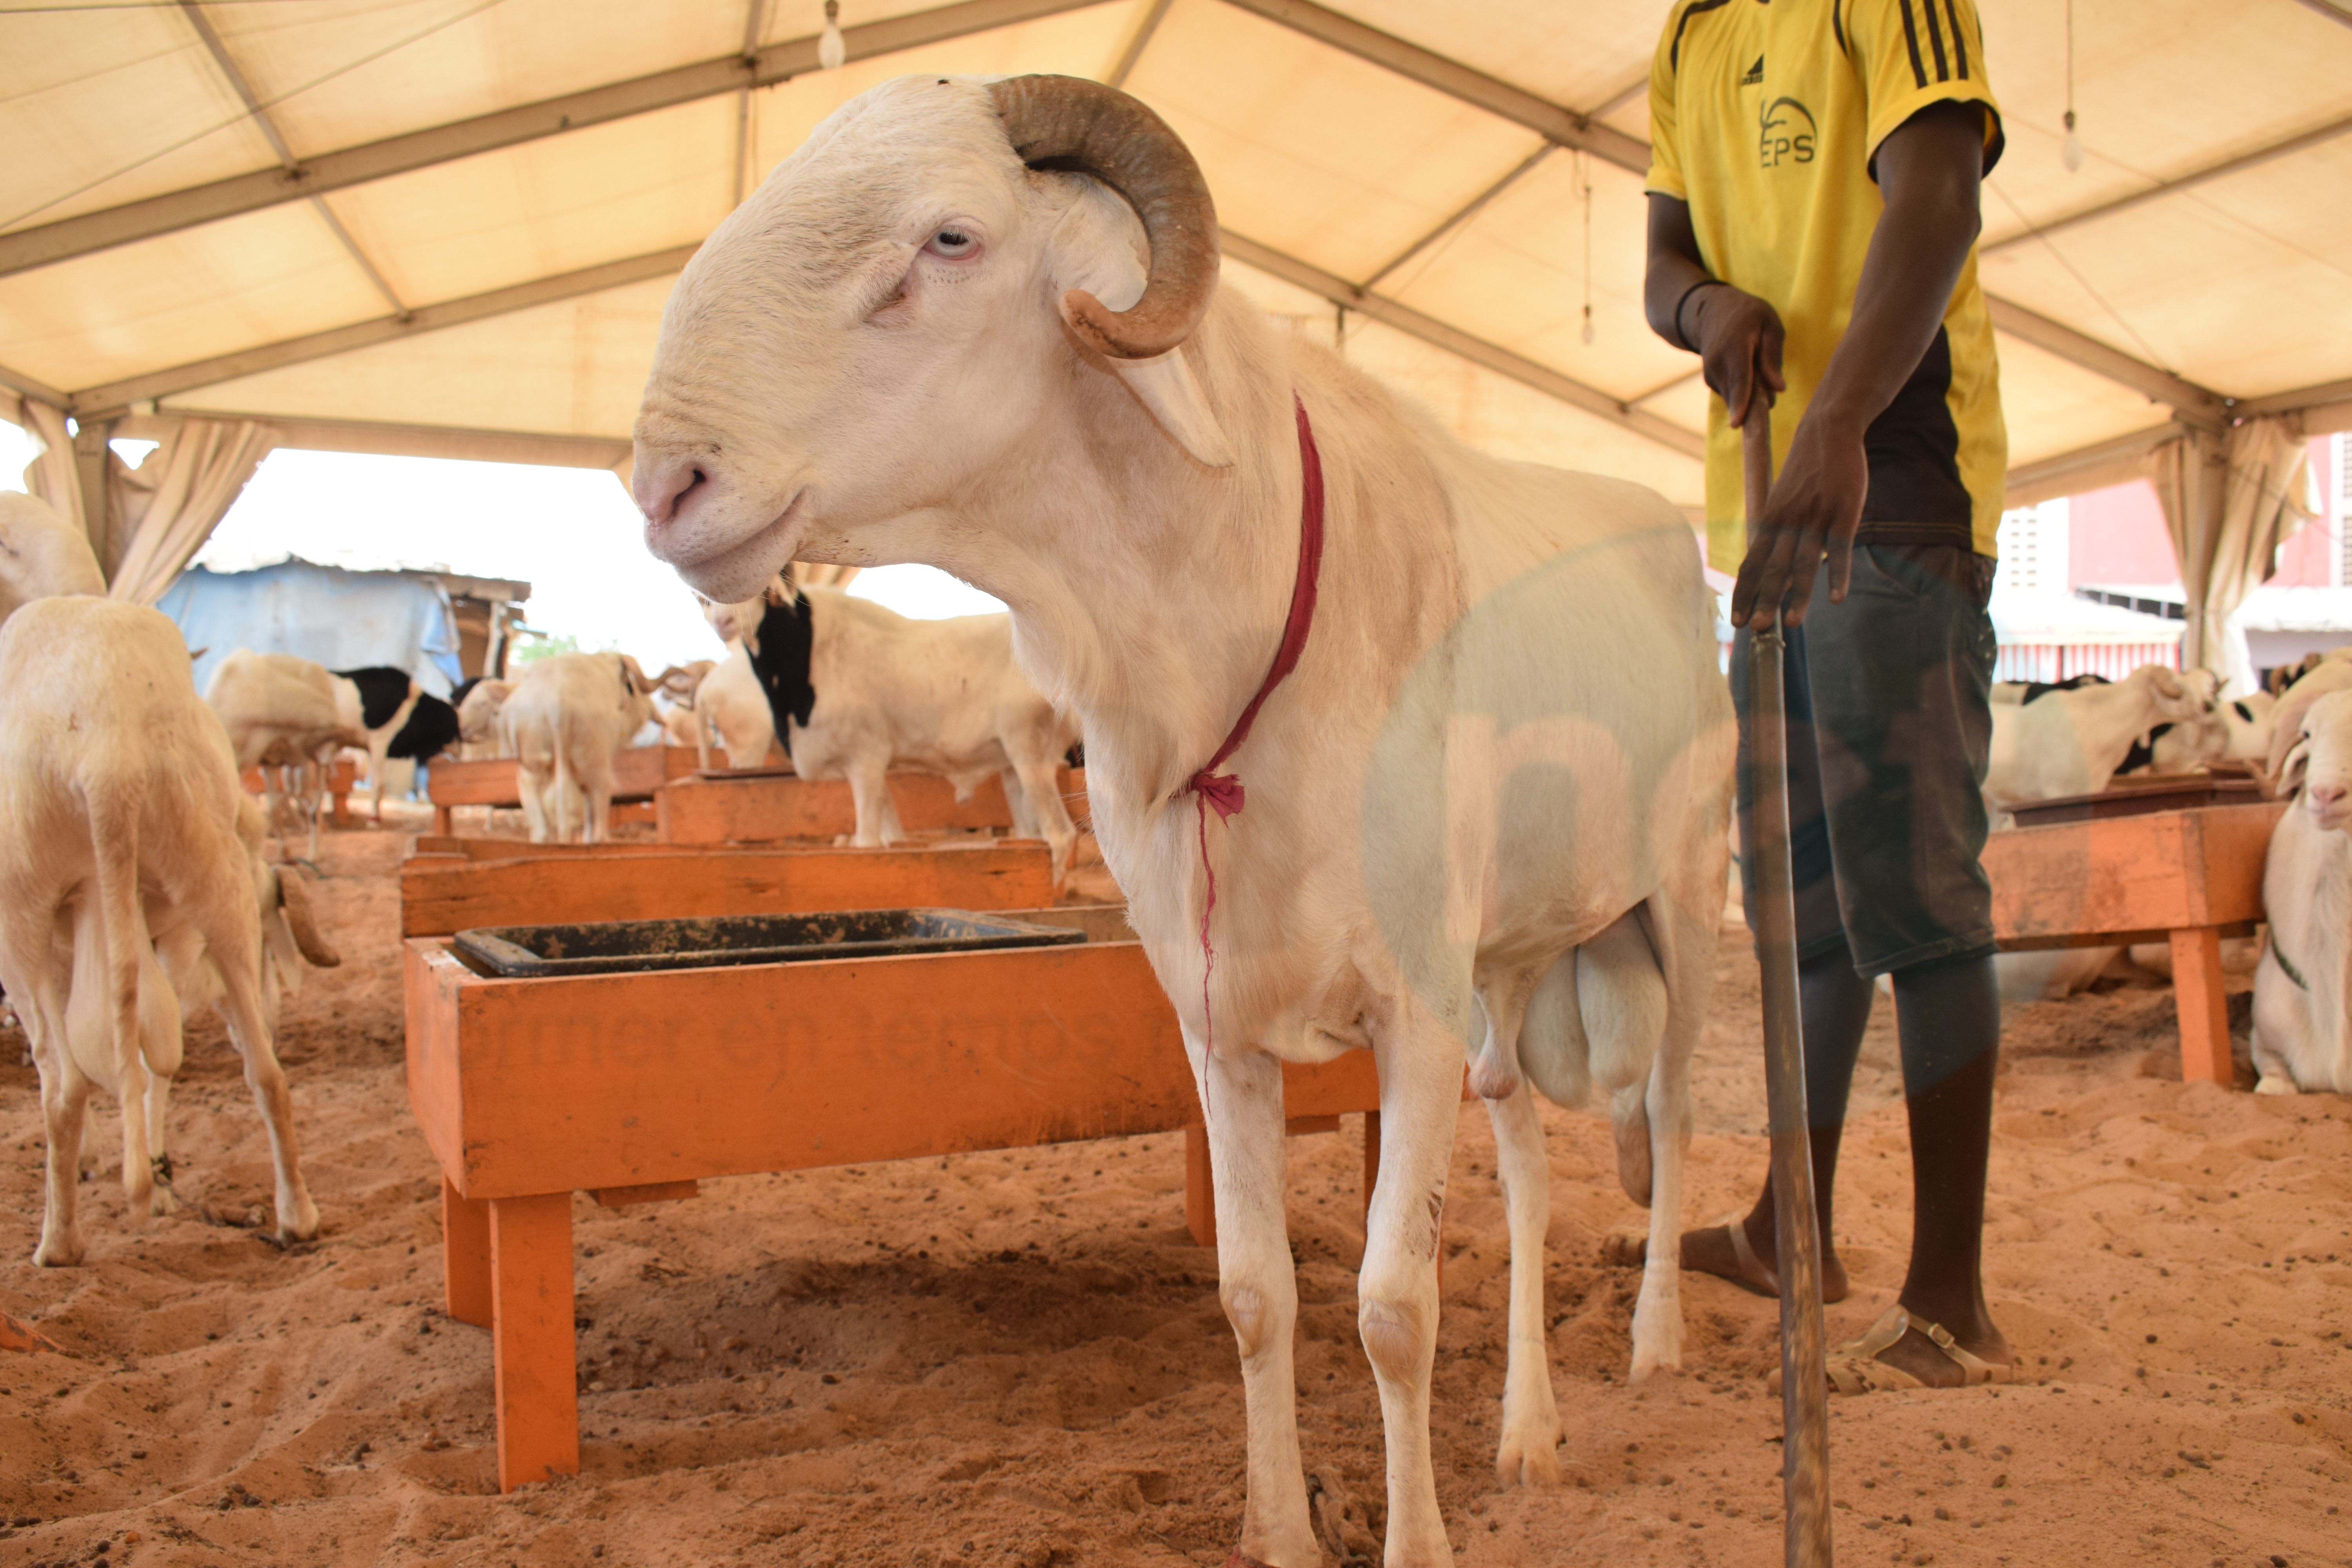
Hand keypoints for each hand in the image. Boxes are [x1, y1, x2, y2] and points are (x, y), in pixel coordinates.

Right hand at [1687, 285, 1785, 428]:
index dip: (1740, 401)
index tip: (1737, 424)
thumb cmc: (1749, 316)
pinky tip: (1747, 373)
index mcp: (1735, 345)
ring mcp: (1710, 373)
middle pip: (1738, 394)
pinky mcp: (1710, 381)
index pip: (1739, 378)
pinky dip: (1743, 392)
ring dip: (1752, 395)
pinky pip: (1731, 396)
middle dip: (1757, 403)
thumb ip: (1773, 356)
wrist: (1712, 311)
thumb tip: (1779, 388)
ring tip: (1758, 372)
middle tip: (1771, 397)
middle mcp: (1717, 362)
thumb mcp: (1770, 325)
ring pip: (1735, 398)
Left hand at [1729, 409, 1869, 629]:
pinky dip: (1838, 573)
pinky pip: (1839, 548)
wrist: (1827, 430)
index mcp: (1770, 520)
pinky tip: (1837, 598)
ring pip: (1803, 562)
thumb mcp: (1782, 499)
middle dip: (1763, 600)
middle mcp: (1788, 521)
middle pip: (1772, 567)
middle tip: (1755, 629)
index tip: (1734, 620)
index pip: (1751, 562)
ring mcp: (1815, 516)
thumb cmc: (1806, 471)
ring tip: (1792, 623)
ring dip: (1797, 595)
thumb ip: (1775, 530)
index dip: (1742, 592)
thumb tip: (1768, 563)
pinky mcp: (1843, 511)